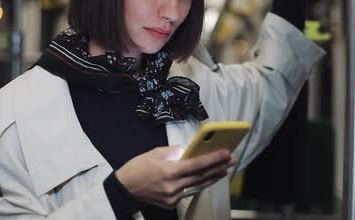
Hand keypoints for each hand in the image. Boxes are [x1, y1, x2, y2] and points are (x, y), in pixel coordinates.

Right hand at [115, 146, 235, 208]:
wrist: (123, 189)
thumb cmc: (137, 167)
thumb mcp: (154, 153)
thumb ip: (174, 152)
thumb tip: (189, 151)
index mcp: (168, 172)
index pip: (196, 165)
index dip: (212, 159)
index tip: (226, 153)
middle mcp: (172, 187)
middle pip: (201, 177)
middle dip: (218, 167)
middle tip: (231, 159)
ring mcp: (172, 198)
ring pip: (198, 186)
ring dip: (213, 177)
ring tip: (225, 169)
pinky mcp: (171, 204)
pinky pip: (189, 192)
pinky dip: (199, 184)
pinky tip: (208, 178)